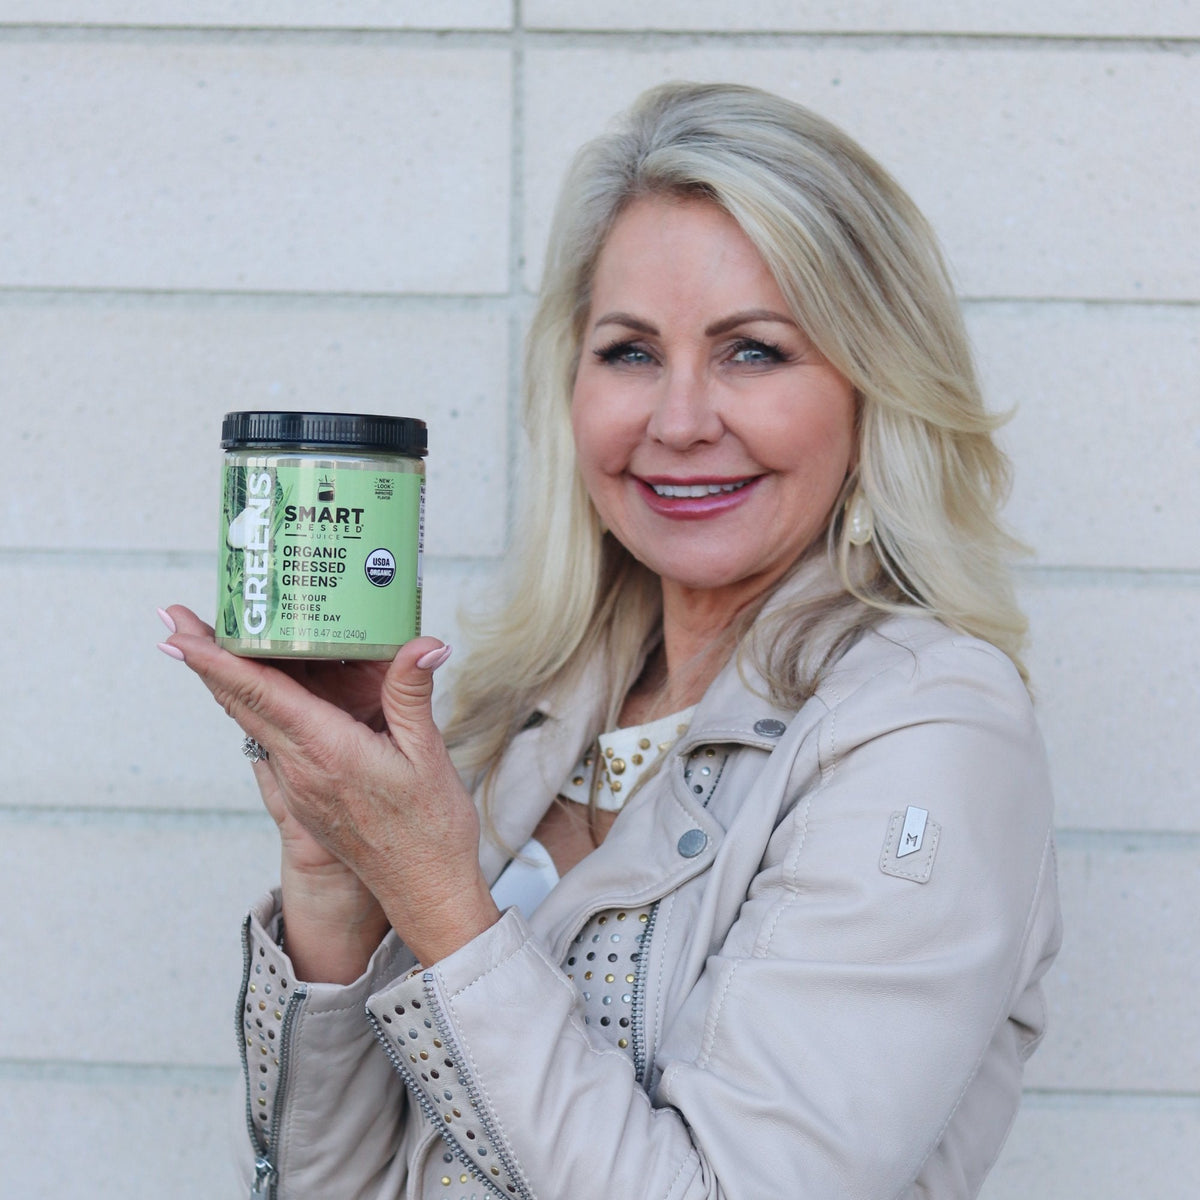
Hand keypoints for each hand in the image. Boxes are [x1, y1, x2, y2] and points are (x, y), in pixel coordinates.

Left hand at [159, 606, 499, 972]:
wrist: (423, 891)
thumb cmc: (429, 829)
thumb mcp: (429, 756)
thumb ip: (413, 695)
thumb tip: (423, 643)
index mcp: (327, 752)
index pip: (260, 694)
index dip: (215, 659)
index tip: (176, 632)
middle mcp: (301, 769)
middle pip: (240, 703)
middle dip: (203, 658)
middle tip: (174, 618)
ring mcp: (298, 785)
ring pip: (251, 721)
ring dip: (226, 679)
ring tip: (209, 640)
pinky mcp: (306, 795)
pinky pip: (271, 739)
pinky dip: (256, 704)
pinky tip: (263, 688)